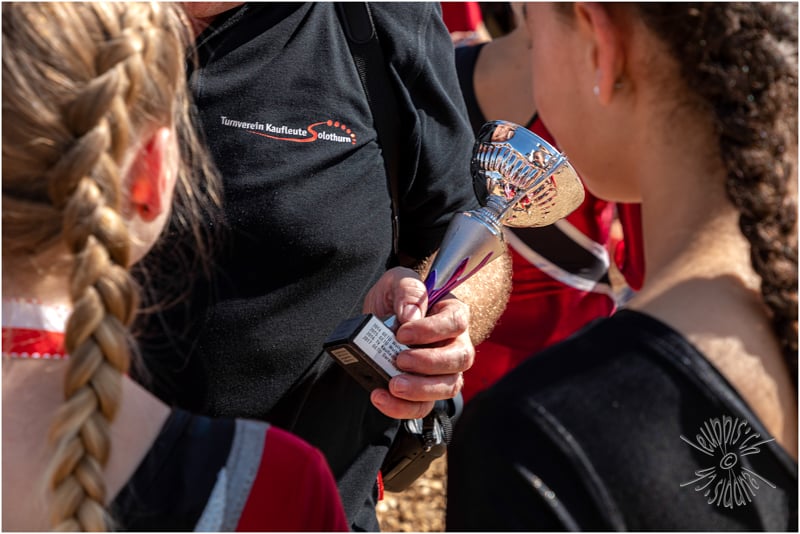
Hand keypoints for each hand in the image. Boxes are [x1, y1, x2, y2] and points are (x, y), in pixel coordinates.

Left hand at [362, 267, 473, 419]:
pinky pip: (423, 407)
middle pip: (459, 359)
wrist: (380, 316)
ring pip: (448, 387)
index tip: (403, 333)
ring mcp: (443, 371)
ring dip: (420, 390)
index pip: (456, 323)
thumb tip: (411, 316)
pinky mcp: (425, 391)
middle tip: (399, 360)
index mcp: (452, 314)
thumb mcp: (398, 280)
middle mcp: (455, 344)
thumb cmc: (397, 297)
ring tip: (392, 385)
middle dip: (429, 363)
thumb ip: (408, 290)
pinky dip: (402, 408)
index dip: (432, 330)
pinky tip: (381, 397)